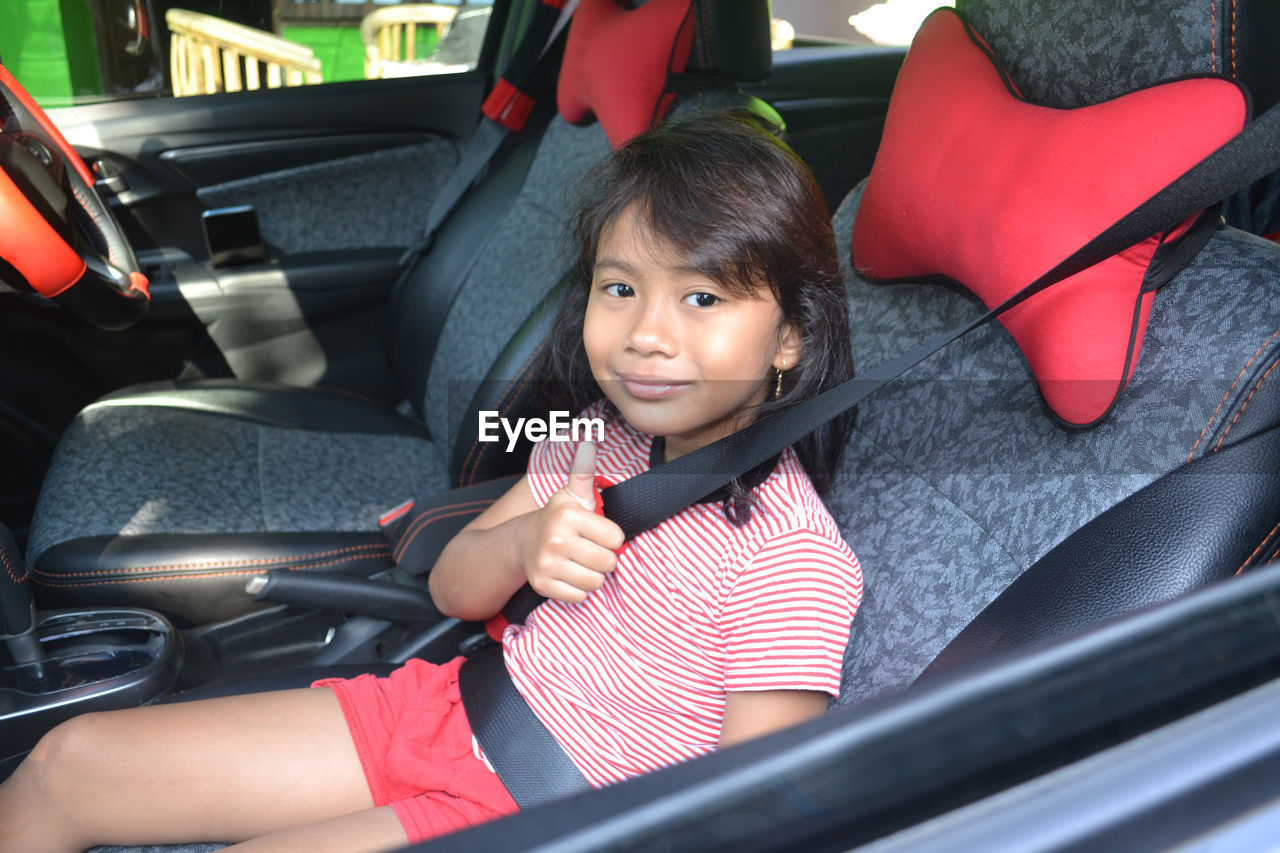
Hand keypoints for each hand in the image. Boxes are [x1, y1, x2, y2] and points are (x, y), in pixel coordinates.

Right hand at [517, 441, 624, 603]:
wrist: (522, 542)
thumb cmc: (558, 518)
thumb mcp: (571, 494)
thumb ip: (583, 471)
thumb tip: (589, 440)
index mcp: (568, 515)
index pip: (616, 538)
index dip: (610, 537)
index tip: (596, 532)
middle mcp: (555, 539)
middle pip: (608, 562)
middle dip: (604, 559)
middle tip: (589, 550)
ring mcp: (547, 564)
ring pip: (595, 582)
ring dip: (592, 575)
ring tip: (580, 562)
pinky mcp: (542, 586)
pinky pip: (580, 597)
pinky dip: (579, 590)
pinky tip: (569, 575)